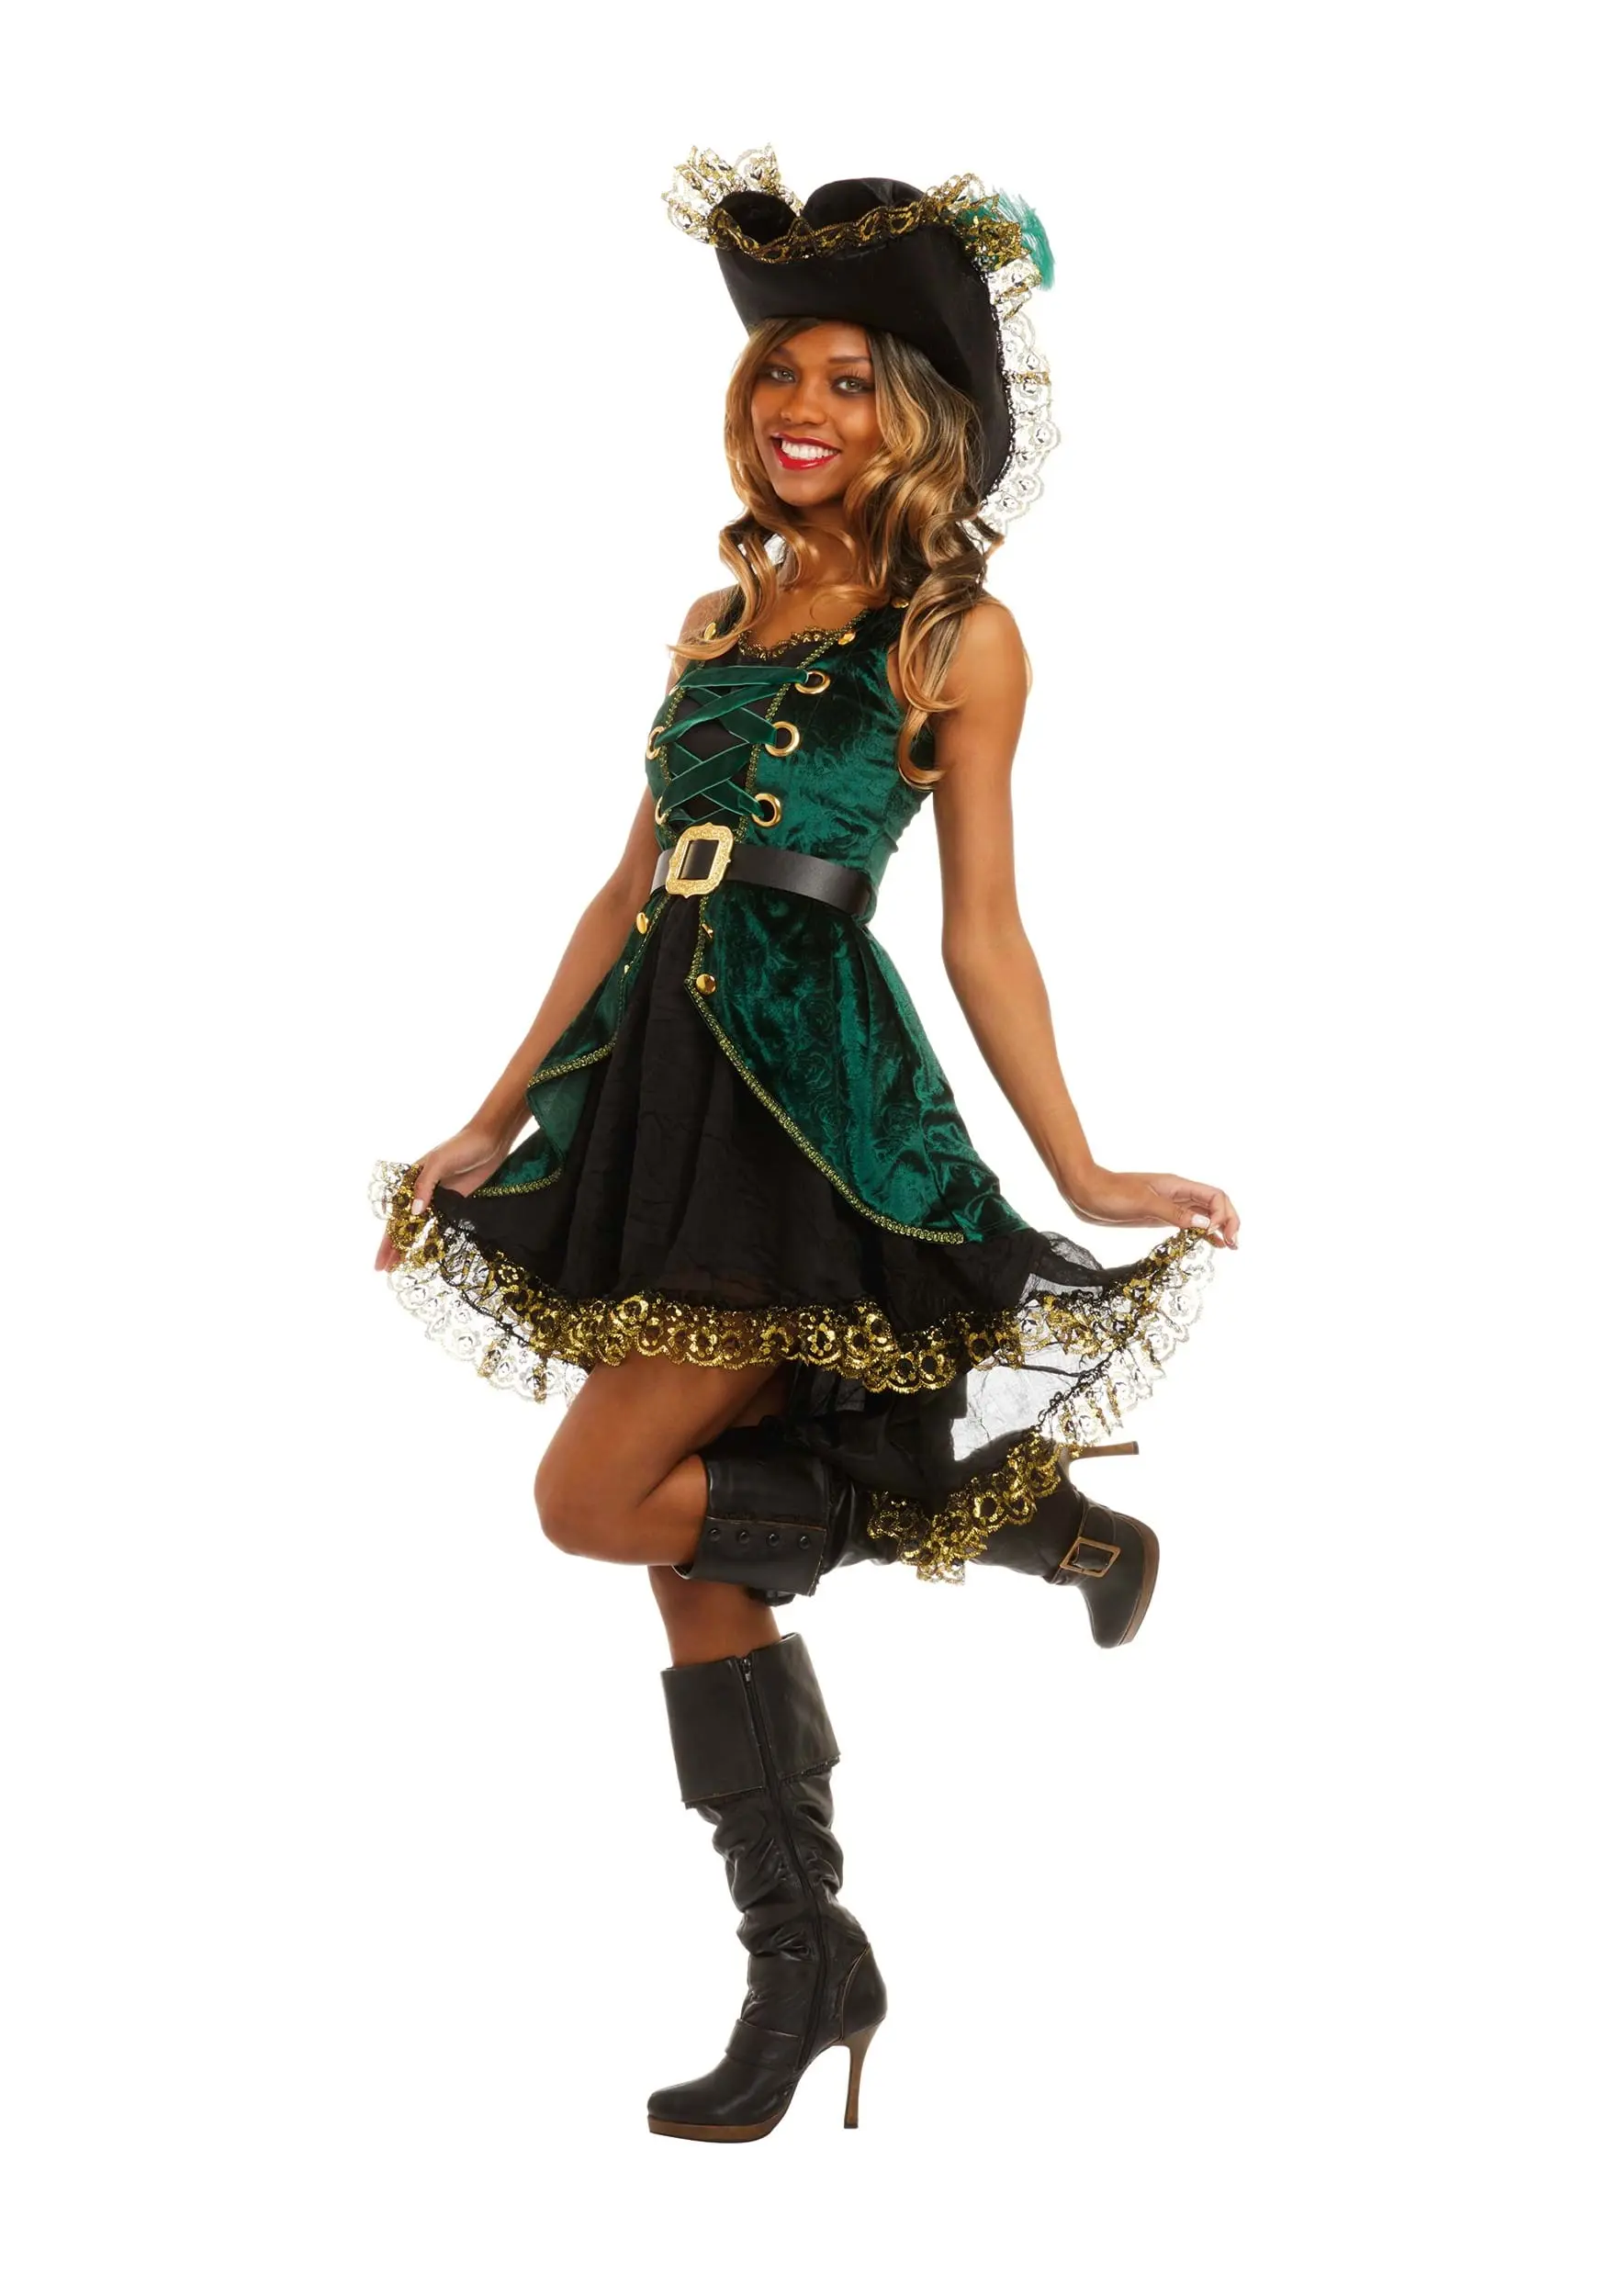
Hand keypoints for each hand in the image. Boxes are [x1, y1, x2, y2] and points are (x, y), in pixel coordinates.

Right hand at [373, 1119, 520, 1271]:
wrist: (490, 1141)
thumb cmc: (462, 1146)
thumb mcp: (440, 1162)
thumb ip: (425, 1186)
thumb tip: (414, 1213)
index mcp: (411, 1181)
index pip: (396, 1216)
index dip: (387, 1240)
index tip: (381, 1260)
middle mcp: (421, 1192)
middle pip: (404, 1226)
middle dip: (394, 1248)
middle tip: (385, 1271)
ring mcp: (438, 1199)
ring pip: (419, 1228)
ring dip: (410, 1247)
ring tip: (399, 1267)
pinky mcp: (455, 1203)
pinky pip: (439, 1225)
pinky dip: (431, 1239)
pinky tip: (426, 1253)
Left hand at [1059, 1165, 1239, 1248]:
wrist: (1086, 1194)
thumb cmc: (1112, 1194)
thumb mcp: (1144, 1204)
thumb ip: (1174, 1214)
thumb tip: (1204, 1225)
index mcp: (1177, 1185)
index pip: (1214, 1195)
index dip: (1223, 1213)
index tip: (1216, 1233)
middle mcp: (1178, 1194)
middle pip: (1214, 1204)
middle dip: (1228, 1221)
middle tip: (1234, 1244)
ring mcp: (1170, 1206)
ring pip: (1204, 1215)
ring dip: (1219, 1228)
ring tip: (1230, 1247)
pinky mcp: (1160, 1217)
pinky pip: (1188, 1224)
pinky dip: (1202, 1233)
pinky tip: (1210, 1244)